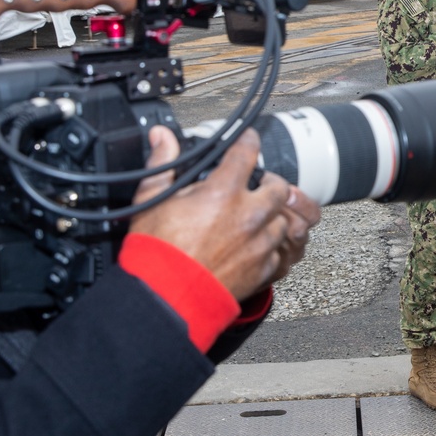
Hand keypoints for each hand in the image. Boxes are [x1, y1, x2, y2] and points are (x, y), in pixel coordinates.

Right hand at [130, 126, 319, 300]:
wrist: (166, 298)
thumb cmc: (158, 253)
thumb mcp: (151, 200)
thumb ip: (163, 164)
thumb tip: (162, 137)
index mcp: (223, 193)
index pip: (246, 152)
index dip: (248, 140)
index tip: (248, 139)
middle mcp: (249, 215)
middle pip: (279, 187)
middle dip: (271, 183)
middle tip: (259, 185)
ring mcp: (261, 243)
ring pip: (284, 220)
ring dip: (273, 216)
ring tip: (258, 218)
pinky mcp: (264, 268)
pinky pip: (281, 251)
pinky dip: (272, 247)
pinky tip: (256, 245)